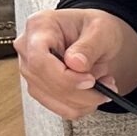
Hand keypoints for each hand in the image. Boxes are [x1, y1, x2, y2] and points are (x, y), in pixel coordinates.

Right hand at [16, 8, 136, 119]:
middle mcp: (28, 50)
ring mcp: (31, 71)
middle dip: (81, 92)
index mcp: (39, 27)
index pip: (39, 60)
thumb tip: (76, 64)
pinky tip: (95, 92)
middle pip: (45, 83)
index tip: (90, 80)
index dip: (64, 77)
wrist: (95, 37)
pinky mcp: (39, 88)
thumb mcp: (100, 29)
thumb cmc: (94, 27)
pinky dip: (81, 105)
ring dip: (84, 100)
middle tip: (108, 85)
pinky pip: (59, 108)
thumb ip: (89, 46)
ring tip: (105, 83)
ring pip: (53, 100)